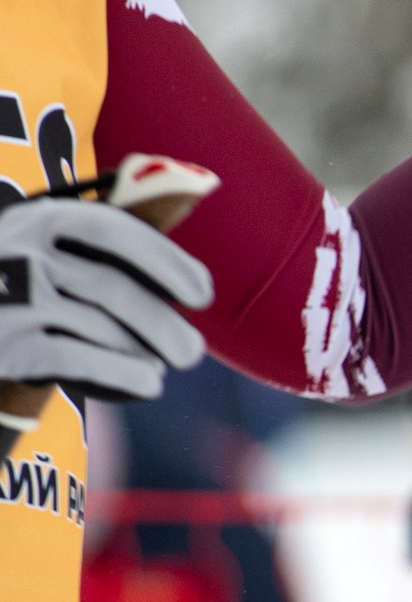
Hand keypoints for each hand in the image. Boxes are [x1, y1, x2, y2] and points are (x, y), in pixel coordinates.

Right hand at [0, 190, 211, 423]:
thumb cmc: (8, 281)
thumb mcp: (36, 246)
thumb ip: (88, 248)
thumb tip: (180, 272)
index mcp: (37, 217)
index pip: (113, 231)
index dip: (165, 260)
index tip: (202, 292)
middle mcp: (21, 250)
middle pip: (112, 288)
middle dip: (162, 324)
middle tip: (193, 352)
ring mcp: (10, 296)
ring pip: (98, 326)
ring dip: (141, 352)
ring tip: (162, 369)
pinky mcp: (3, 342)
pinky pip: (78, 358)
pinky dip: (122, 373)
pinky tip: (148, 384)